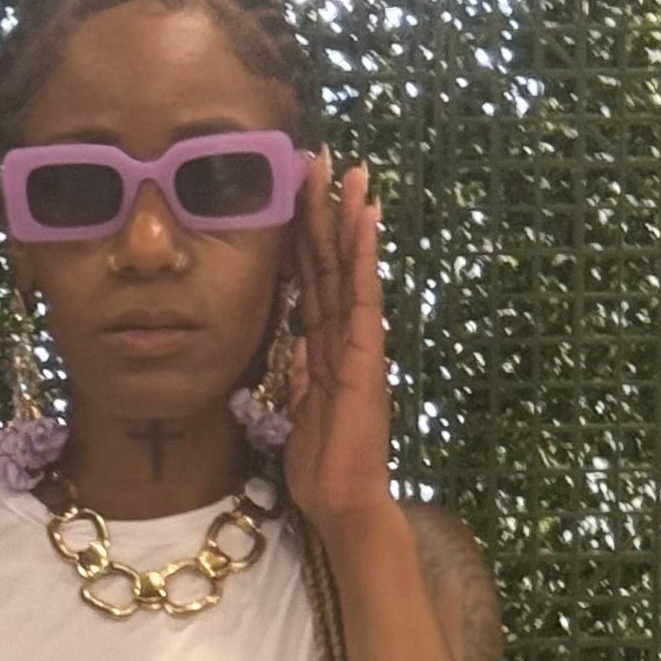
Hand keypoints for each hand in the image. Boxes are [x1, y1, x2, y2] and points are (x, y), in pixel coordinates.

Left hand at [277, 153, 394, 532]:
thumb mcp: (295, 412)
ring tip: (350, 170)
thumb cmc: (320, 468)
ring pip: (350, 269)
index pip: (311, 279)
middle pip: (331, 261)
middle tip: (319, 157)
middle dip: (323, 210)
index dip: (302, 234)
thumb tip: (292, 346)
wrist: (342, 503)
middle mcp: (344, 337)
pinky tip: (365, 217)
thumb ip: (298, 375)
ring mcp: (359, 343)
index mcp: (324, 348)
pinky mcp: (367, 355)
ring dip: (348, 217)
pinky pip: (364, 295)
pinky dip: (365, 255)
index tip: (294, 190)